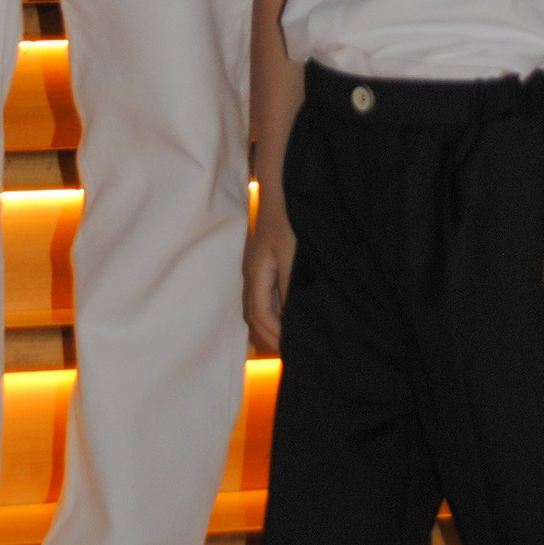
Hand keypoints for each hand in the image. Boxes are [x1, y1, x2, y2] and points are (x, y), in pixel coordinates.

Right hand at [243, 195, 296, 353]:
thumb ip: (288, 285)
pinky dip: (272, 312)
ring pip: (256, 308)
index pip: (261, 314)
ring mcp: (254, 271)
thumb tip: (288, 315)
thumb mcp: (292, 255)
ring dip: (269, 325)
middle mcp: (251, 276)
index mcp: (256, 275)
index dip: (275, 333)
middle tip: (290, 351)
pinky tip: (286, 316)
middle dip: (269, 335)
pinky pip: (262, 297)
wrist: (278, 194)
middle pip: (254, 316)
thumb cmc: (286, 221)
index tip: (293, 346)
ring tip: (288, 339)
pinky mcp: (262, 266)